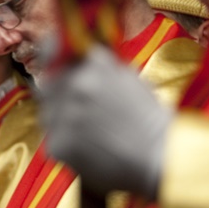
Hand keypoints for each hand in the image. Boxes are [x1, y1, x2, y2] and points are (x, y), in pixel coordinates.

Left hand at [39, 44, 171, 197]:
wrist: (160, 156)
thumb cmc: (148, 118)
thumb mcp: (127, 77)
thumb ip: (98, 65)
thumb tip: (78, 55)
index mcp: (92, 65)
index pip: (54, 51)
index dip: (52, 55)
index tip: (53, 61)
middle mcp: (74, 86)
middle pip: (49, 83)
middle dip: (59, 92)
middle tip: (81, 108)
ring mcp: (63, 116)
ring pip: (48, 112)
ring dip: (61, 118)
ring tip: (90, 131)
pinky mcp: (58, 144)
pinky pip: (53, 137)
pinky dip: (66, 141)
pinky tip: (88, 146)